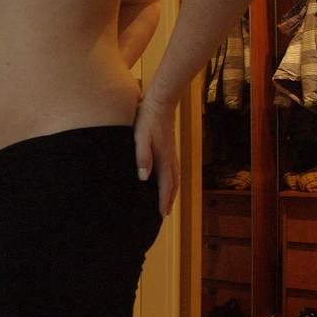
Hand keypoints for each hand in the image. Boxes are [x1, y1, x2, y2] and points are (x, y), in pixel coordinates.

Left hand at [133, 93, 179, 217]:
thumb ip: (142, 157)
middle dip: (169, 200)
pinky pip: (174, 168)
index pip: (165, 185)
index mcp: (163, 158)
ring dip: (172, 191)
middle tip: (165, 214)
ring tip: (168, 201)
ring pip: (175, 176)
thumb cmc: (147, 119)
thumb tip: (143, 178)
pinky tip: (168, 179)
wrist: (161, 101)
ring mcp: (172, 152)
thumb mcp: (140, 137)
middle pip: (173, 184)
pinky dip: (173, 179)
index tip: (162, 215)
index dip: (164, 201)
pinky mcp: (170, 147)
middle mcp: (170, 158)